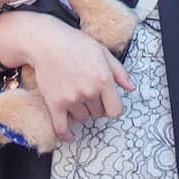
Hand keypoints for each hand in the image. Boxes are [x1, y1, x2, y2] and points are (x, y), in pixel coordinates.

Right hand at [27, 19, 135, 141]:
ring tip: (74, 93)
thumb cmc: (75, 44)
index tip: (108, 102)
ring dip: (81, 111)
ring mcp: (71, 99)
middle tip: (87, 89)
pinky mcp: (55, 104)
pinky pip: (62, 128)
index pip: (116, 110)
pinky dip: (66, 135)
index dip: (113, 107)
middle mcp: (89, 91)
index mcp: (103, 80)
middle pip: (99, 114)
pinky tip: (70, 135)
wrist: (47, 42)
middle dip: (96, 105)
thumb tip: (131, 88)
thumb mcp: (103, 52)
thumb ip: (119, 72)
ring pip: (82, 118)